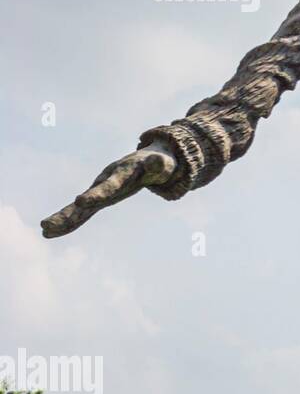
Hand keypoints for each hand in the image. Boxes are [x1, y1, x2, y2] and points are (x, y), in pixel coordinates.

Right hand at [41, 142, 177, 237]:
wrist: (149, 160)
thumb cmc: (158, 164)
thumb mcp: (162, 164)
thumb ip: (158, 165)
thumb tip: (158, 162)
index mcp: (122, 175)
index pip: (110, 186)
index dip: (97, 194)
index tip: (80, 201)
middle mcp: (105, 182)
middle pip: (86, 200)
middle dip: (69, 212)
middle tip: (48, 224)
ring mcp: (99, 190)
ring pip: (79, 208)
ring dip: (63, 219)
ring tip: (44, 230)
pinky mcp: (98, 198)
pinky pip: (82, 213)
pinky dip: (69, 222)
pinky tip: (50, 233)